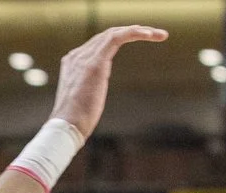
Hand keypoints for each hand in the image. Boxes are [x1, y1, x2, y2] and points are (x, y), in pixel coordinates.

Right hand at [50, 24, 168, 137]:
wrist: (66, 128)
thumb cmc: (76, 120)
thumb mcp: (84, 98)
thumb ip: (90, 86)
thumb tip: (96, 88)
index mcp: (74, 62)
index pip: (101, 41)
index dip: (122, 37)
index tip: (141, 40)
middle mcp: (78, 55)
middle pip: (109, 34)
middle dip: (134, 31)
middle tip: (156, 34)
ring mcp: (85, 57)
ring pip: (115, 33)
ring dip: (140, 31)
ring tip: (159, 34)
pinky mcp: (95, 63)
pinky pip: (116, 38)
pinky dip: (134, 33)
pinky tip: (148, 34)